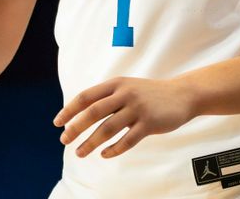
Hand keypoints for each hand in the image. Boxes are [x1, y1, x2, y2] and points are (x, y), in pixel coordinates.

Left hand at [53, 77, 197, 158]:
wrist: (182, 95)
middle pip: (93, 112)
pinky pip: (127, 140)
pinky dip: (113, 149)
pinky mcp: (149, 123)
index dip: (69, 109)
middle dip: (75, 127)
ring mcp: (137, 108)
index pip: (86, 96)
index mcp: (116, 84)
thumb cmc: (149, 94)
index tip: (57, 123)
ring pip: (108, 128)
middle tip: (64, 140)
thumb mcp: (127, 88)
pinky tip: (104, 155)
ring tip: (79, 153)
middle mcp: (124, 94)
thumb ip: (107, 97)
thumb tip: (80, 114)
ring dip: (90, 142)